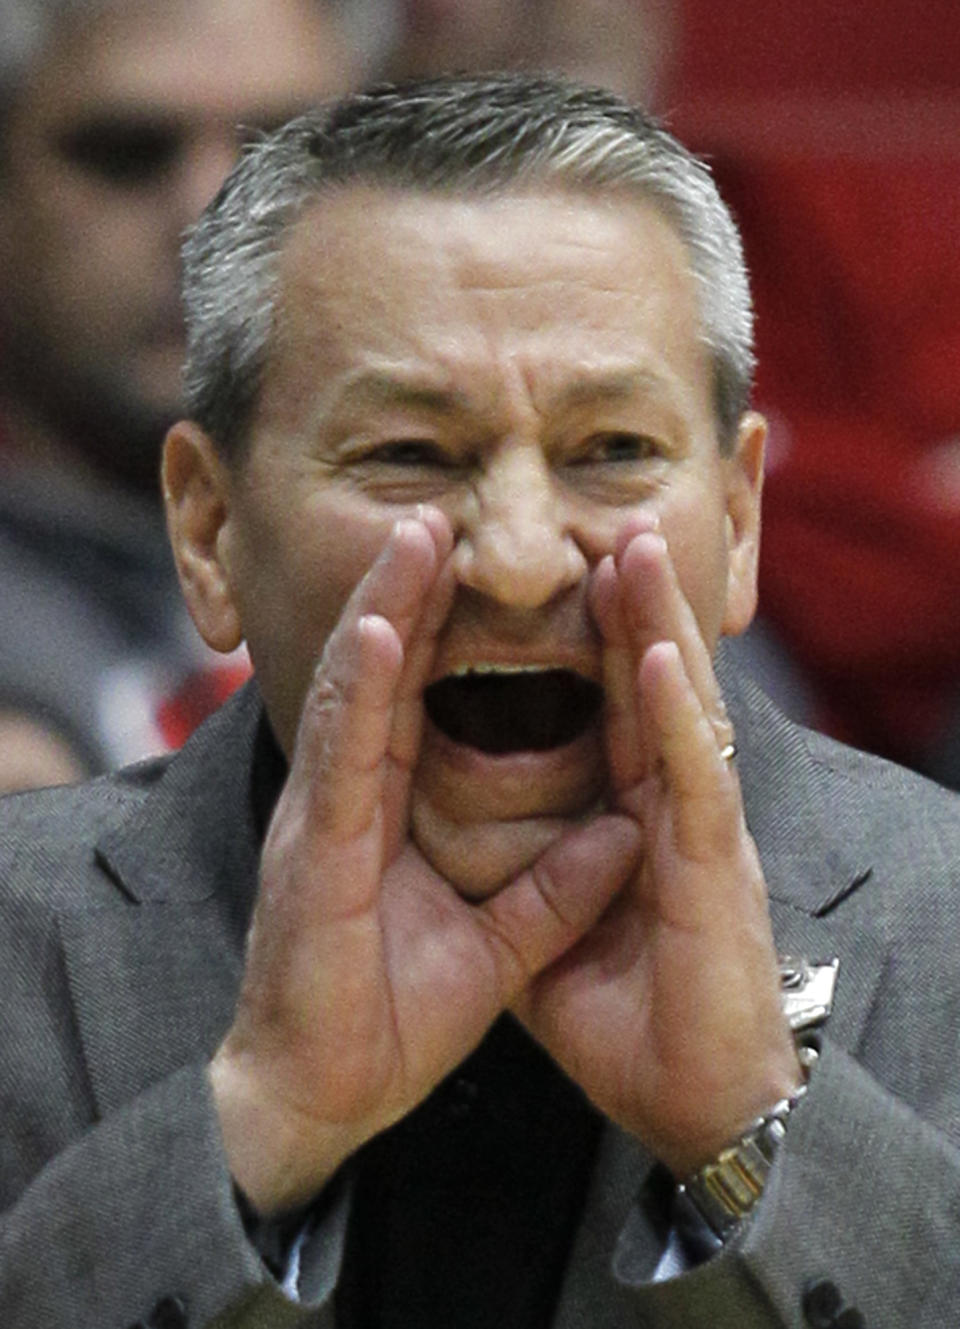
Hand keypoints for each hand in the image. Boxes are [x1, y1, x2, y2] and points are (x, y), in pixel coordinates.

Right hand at [209, 511, 640, 1211]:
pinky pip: (341, 759)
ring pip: (356, 693)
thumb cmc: (388, 1020)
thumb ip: (555, 889)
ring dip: (384, 609)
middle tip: (438, 514)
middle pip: (382, 674)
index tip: (472, 565)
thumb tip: (624, 833)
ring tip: (416, 536)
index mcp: (381, 812)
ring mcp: (321, 819)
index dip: (439, 629)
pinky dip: (360, 689)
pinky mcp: (311, 855)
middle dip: (408, 591)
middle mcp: (345, 798)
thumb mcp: (499, 947)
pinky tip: (380, 630)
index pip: (415, 699)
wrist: (320, 1100)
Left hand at [515, 528, 802, 1177]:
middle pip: (645, 689)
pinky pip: (692, 780)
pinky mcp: (714, 875)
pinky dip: (672, 716)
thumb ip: (536, 884)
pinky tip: (655, 657)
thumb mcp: (552, 942)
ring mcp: (698, 837)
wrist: (697, 1110)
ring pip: (678, 712)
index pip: (606, 712)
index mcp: (634, 821)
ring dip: (657, 627)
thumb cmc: (634, 1026)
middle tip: (611, 524)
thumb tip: (501, 849)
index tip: (568, 577)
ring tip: (636, 549)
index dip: (591, 643)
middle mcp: (671, 812)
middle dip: (630, 604)